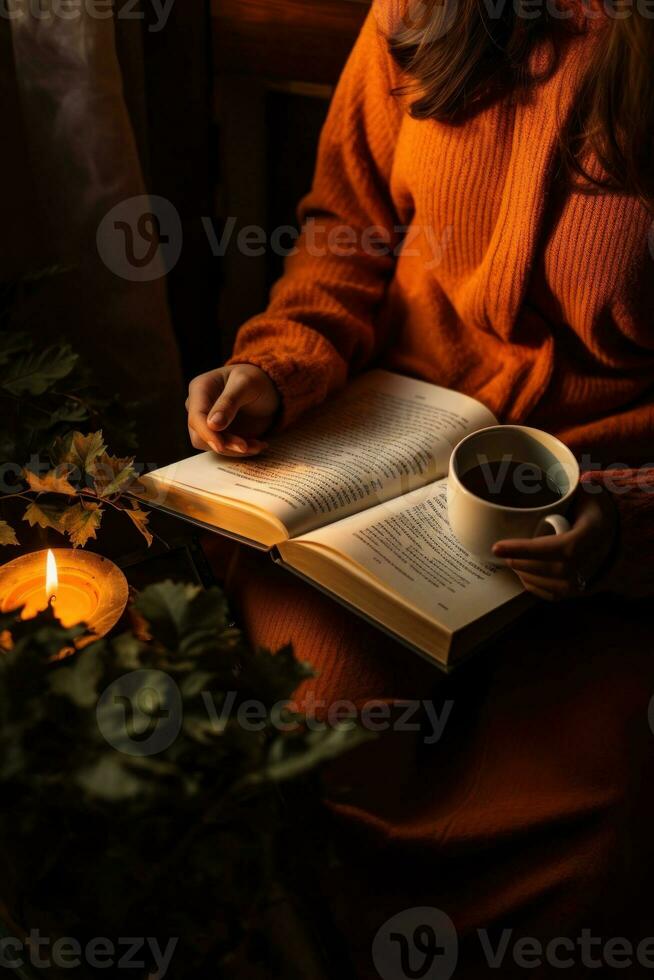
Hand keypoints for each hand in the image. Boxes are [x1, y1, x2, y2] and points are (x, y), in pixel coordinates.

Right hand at [186, 364, 280, 456]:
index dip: (207, 434)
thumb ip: (229, 402)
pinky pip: (225, 449)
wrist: (266, 389)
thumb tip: (212, 424)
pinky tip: (258, 444)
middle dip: (225, 444)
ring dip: (235, 450)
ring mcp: (207, 423)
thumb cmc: (255, 379)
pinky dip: (242, 451)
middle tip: (247, 447)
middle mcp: (198, 407)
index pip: (196, 417)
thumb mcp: (246, 384)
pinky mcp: (219, 435)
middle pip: (200, 436)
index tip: (221, 446)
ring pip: (213, 446)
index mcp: (200, 388)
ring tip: (258, 444)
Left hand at [492, 489, 617, 599]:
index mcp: (590, 536)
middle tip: (502, 551)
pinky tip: (524, 574)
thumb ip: (566, 485)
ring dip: (523, 573)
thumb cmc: (595, 511)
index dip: (524, 549)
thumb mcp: (586, 494)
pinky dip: (534, 586)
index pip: (555, 548)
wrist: (618, 537)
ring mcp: (585, 580)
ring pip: (546, 584)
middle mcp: (590, 562)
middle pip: (546, 569)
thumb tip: (535, 471)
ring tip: (511, 560)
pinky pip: (551, 595)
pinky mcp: (580, 592)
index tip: (497, 547)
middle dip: (519, 561)